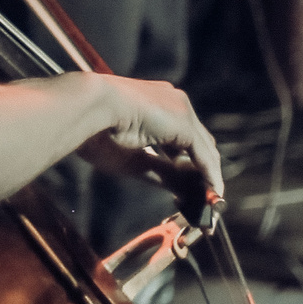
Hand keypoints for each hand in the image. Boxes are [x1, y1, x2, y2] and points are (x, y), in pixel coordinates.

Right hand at [78, 75, 225, 209]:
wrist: (91, 107)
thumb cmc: (98, 131)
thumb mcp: (134, 159)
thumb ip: (160, 172)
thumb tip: (180, 191)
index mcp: (157, 103)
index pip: (183, 136)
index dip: (187, 162)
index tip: (187, 185)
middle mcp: (174, 101)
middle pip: (199, 142)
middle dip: (202, 170)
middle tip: (203, 197)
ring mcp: (182, 109)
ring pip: (205, 148)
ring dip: (209, 175)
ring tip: (209, 202)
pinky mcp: (185, 123)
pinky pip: (204, 157)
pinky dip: (210, 177)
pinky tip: (211, 195)